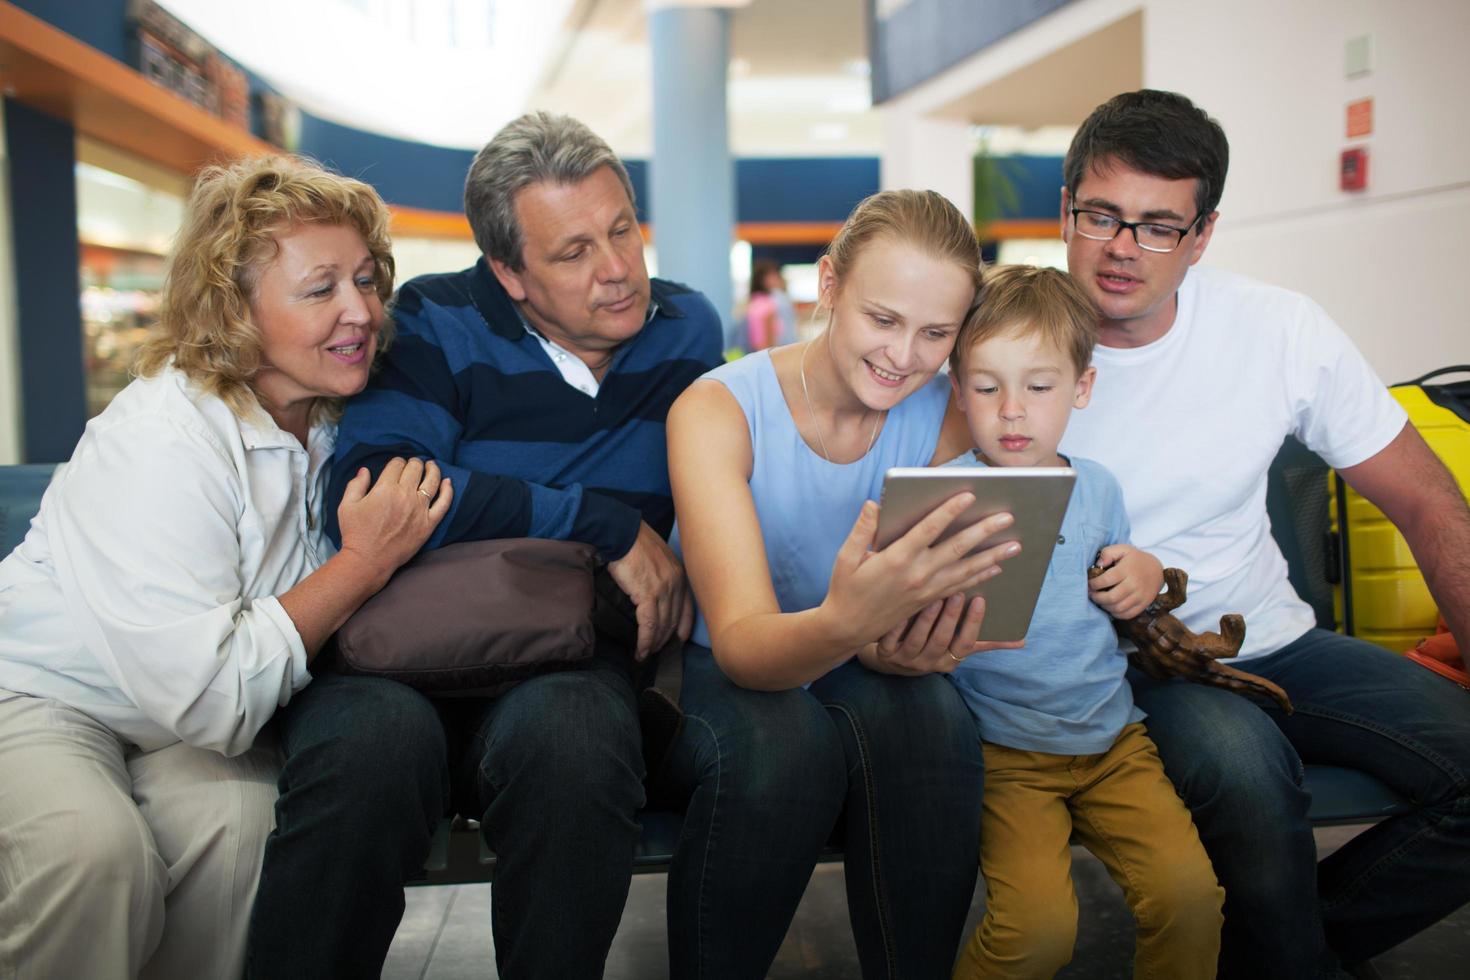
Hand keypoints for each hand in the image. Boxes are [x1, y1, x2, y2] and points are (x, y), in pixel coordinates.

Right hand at [336, 458, 452, 584]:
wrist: (368, 560)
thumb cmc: (355, 533)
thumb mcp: (346, 505)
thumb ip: (356, 484)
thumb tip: (365, 470)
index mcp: (385, 488)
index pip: (397, 464)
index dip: (397, 462)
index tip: (396, 465)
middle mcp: (405, 495)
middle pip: (415, 469)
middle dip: (414, 463)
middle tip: (414, 464)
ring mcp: (419, 509)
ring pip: (432, 481)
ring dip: (432, 469)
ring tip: (431, 465)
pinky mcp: (429, 523)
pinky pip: (444, 503)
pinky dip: (448, 490)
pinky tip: (447, 482)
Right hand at [606, 521, 693, 661]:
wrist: (621, 532)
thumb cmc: (633, 541)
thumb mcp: (655, 556)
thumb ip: (660, 574)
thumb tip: (652, 590)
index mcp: (679, 573)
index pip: (687, 607)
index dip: (683, 626)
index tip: (679, 639)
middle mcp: (676, 583)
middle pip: (674, 619)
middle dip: (666, 638)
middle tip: (657, 651)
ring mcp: (664, 589)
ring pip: (662, 625)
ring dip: (654, 643)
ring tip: (646, 654)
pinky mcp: (648, 594)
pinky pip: (649, 625)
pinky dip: (645, 641)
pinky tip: (641, 651)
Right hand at [823, 494, 1021, 649]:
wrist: (849, 628)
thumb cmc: (846, 589)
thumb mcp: (846, 557)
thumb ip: (863, 529)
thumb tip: (875, 504)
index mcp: (896, 558)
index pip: (929, 529)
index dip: (950, 511)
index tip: (969, 495)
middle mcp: (916, 574)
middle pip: (957, 548)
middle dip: (984, 531)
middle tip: (1007, 518)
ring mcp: (926, 590)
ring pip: (966, 570)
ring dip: (992, 556)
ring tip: (1015, 545)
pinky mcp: (929, 600)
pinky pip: (960, 586)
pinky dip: (979, 576)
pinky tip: (995, 568)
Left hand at [860, 594, 1023, 674]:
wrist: (890, 660)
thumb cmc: (931, 645)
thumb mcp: (957, 647)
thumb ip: (985, 642)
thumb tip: (1021, 641)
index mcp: (948, 661)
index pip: (965, 645)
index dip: (973, 624)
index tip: (980, 599)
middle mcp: (927, 663)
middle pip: (941, 640)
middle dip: (951, 617)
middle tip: (958, 591)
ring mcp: (905, 659)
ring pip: (917, 639)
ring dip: (927, 617)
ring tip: (933, 594)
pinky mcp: (885, 653)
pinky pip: (890, 639)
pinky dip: (897, 624)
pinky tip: (902, 605)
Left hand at [1087, 544, 1163, 619]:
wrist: (1156, 570)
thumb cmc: (1134, 559)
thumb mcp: (1122, 549)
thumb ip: (1108, 553)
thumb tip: (1098, 564)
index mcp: (1127, 570)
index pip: (1106, 580)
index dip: (1094, 584)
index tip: (1089, 584)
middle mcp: (1135, 584)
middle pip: (1111, 597)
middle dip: (1097, 597)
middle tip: (1091, 594)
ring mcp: (1140, 596)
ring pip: (1118, 608)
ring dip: (1105, 606)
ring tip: (1099, 600)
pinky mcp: (1143, 604)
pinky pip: (1127, 615)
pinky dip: (1116, 613)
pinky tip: (1110, 606)